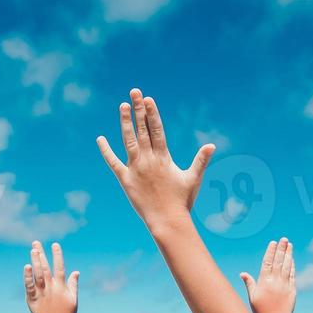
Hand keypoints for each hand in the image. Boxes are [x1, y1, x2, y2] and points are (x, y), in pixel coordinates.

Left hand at [24, 241, 78, 312]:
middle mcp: (51, 288)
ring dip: (36, 261)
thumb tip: (76, 271)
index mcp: (61, 287)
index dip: (58, 255)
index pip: (60, 267)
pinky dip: (28, 276)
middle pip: (46, 268)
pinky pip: (29, 286)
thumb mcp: (73, 299)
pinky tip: (27, 266)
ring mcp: (42, 293)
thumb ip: (73, 284)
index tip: (55, 244)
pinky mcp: (32, 298)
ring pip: (38, 274)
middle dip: (41, 254)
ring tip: (32, 250)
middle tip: (36, 243)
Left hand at [97, 88, 214, 228]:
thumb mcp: (193, 179)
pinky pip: (113, 163)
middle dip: (138, 110)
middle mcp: (148, 160)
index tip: (148, 99)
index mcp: (164, 158)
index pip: (157, 130)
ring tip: (123, 106)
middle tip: (134, 92)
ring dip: (125, 122)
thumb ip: (201, 161)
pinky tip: (100, 138)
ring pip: (128, 140)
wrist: (167, 221)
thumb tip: (212, 146)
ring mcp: (135, 169)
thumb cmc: (182, 201)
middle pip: (142, 130)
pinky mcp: (125, 180)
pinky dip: (106, 151)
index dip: (152, 114)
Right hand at [241, 238, 295, 312]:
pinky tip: (291, 259)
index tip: (273, 242)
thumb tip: (242, 273)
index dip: (271, 251)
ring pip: (287, 266)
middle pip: (279, 261)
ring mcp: (285, 285)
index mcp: (264, 282)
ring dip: (288, 254)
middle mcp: (275, 281)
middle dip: (281, 249)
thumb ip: (249, 283)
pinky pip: (292, 274)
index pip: (267, 262)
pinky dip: (292, 266)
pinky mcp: (292, 289)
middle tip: (284, 238)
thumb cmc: (262, 311)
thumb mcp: (252, 297)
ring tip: (290, 245)